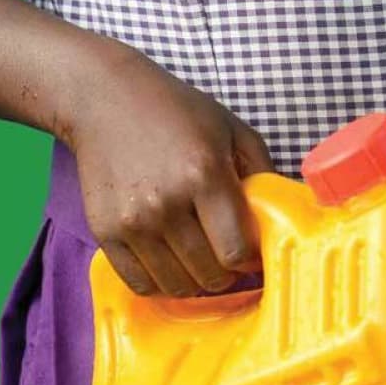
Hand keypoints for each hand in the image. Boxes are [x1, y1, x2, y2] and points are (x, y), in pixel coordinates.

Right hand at [64, 44, 274, 298]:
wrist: (105, 99)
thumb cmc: (174, 110)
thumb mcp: (230, 127)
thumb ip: (261, 170)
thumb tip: (280, 216)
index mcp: (204, 174)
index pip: (235, 250)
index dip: (249, 259)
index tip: (250, 252)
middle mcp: (167, 203)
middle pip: (208, 274)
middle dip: (225, 273)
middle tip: (226, 258)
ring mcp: (133, 221)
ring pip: (175, 285)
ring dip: (194, 281)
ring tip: (199, 261)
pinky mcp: (105, 231)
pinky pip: (139, 283)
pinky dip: (160, 283)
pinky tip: (170, 264)